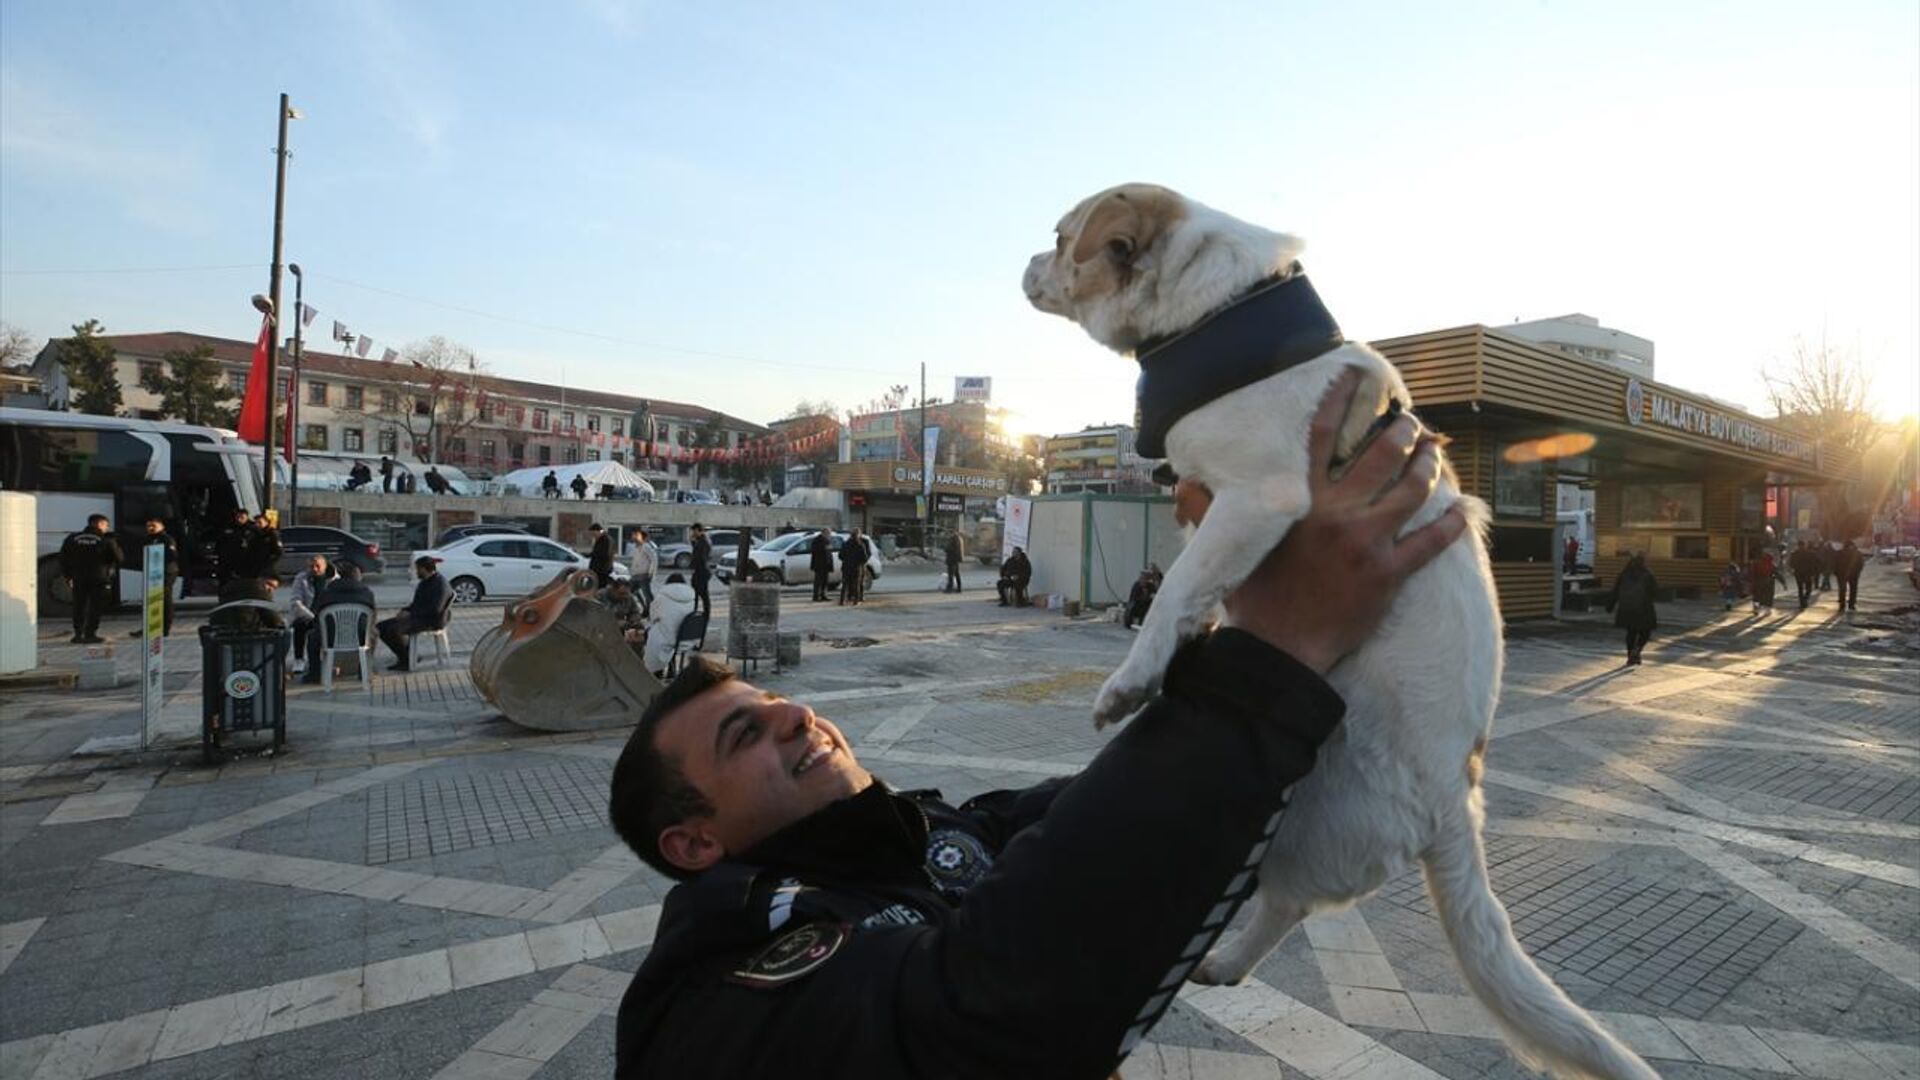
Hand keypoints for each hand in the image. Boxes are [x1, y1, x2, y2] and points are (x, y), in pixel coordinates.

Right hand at [1175, 370, 1466, 674]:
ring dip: (1428, 467)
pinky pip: (1430, 543)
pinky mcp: (1389, 574)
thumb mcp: (1227, 547)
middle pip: (1380, 456)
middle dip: (1402, 431)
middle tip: (1411, 423)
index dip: (1338, 400)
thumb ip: (1207, 510)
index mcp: (1298, 501)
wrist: (1279, 649)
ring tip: (1435, 453)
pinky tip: (1463, 510)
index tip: (1353, 376)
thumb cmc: (1253, 598)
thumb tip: (1183, 483)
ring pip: (1411, 491)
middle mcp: (1336, 514)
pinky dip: (1450, 524)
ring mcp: (1366, 543)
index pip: (1319, 436)